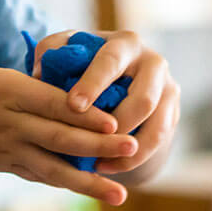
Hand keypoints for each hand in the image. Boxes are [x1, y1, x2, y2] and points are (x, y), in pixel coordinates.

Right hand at [0, 0, 135, 204]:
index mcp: (2, 94)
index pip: (49, 104)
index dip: (82, 113)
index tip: (114, 119)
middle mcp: (10, 126)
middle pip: (60, 138)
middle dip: (99, 146)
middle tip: (136, 149)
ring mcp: (9, 150)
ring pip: (56, 168)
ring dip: (90, 180)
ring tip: (122, 193)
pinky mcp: (7, 165)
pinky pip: (43, 176)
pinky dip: (70, 184)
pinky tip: (96, 191)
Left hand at [30, 30, 179, 176]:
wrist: (121, 79)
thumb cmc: (86, 64)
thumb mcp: (69, 51)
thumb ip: (51, 52)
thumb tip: (40, 72)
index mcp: (125, 44)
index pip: (111, 61)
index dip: (93, 84)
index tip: (74, 106)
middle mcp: (153, 64)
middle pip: (143, 99)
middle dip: (117, 124)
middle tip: (88, 142)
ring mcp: (167, 90)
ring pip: (156, 127)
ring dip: (125, 149)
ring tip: (96, 163)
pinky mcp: (171, 114)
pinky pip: (157, 142)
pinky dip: (132, 159)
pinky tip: (107, 167)